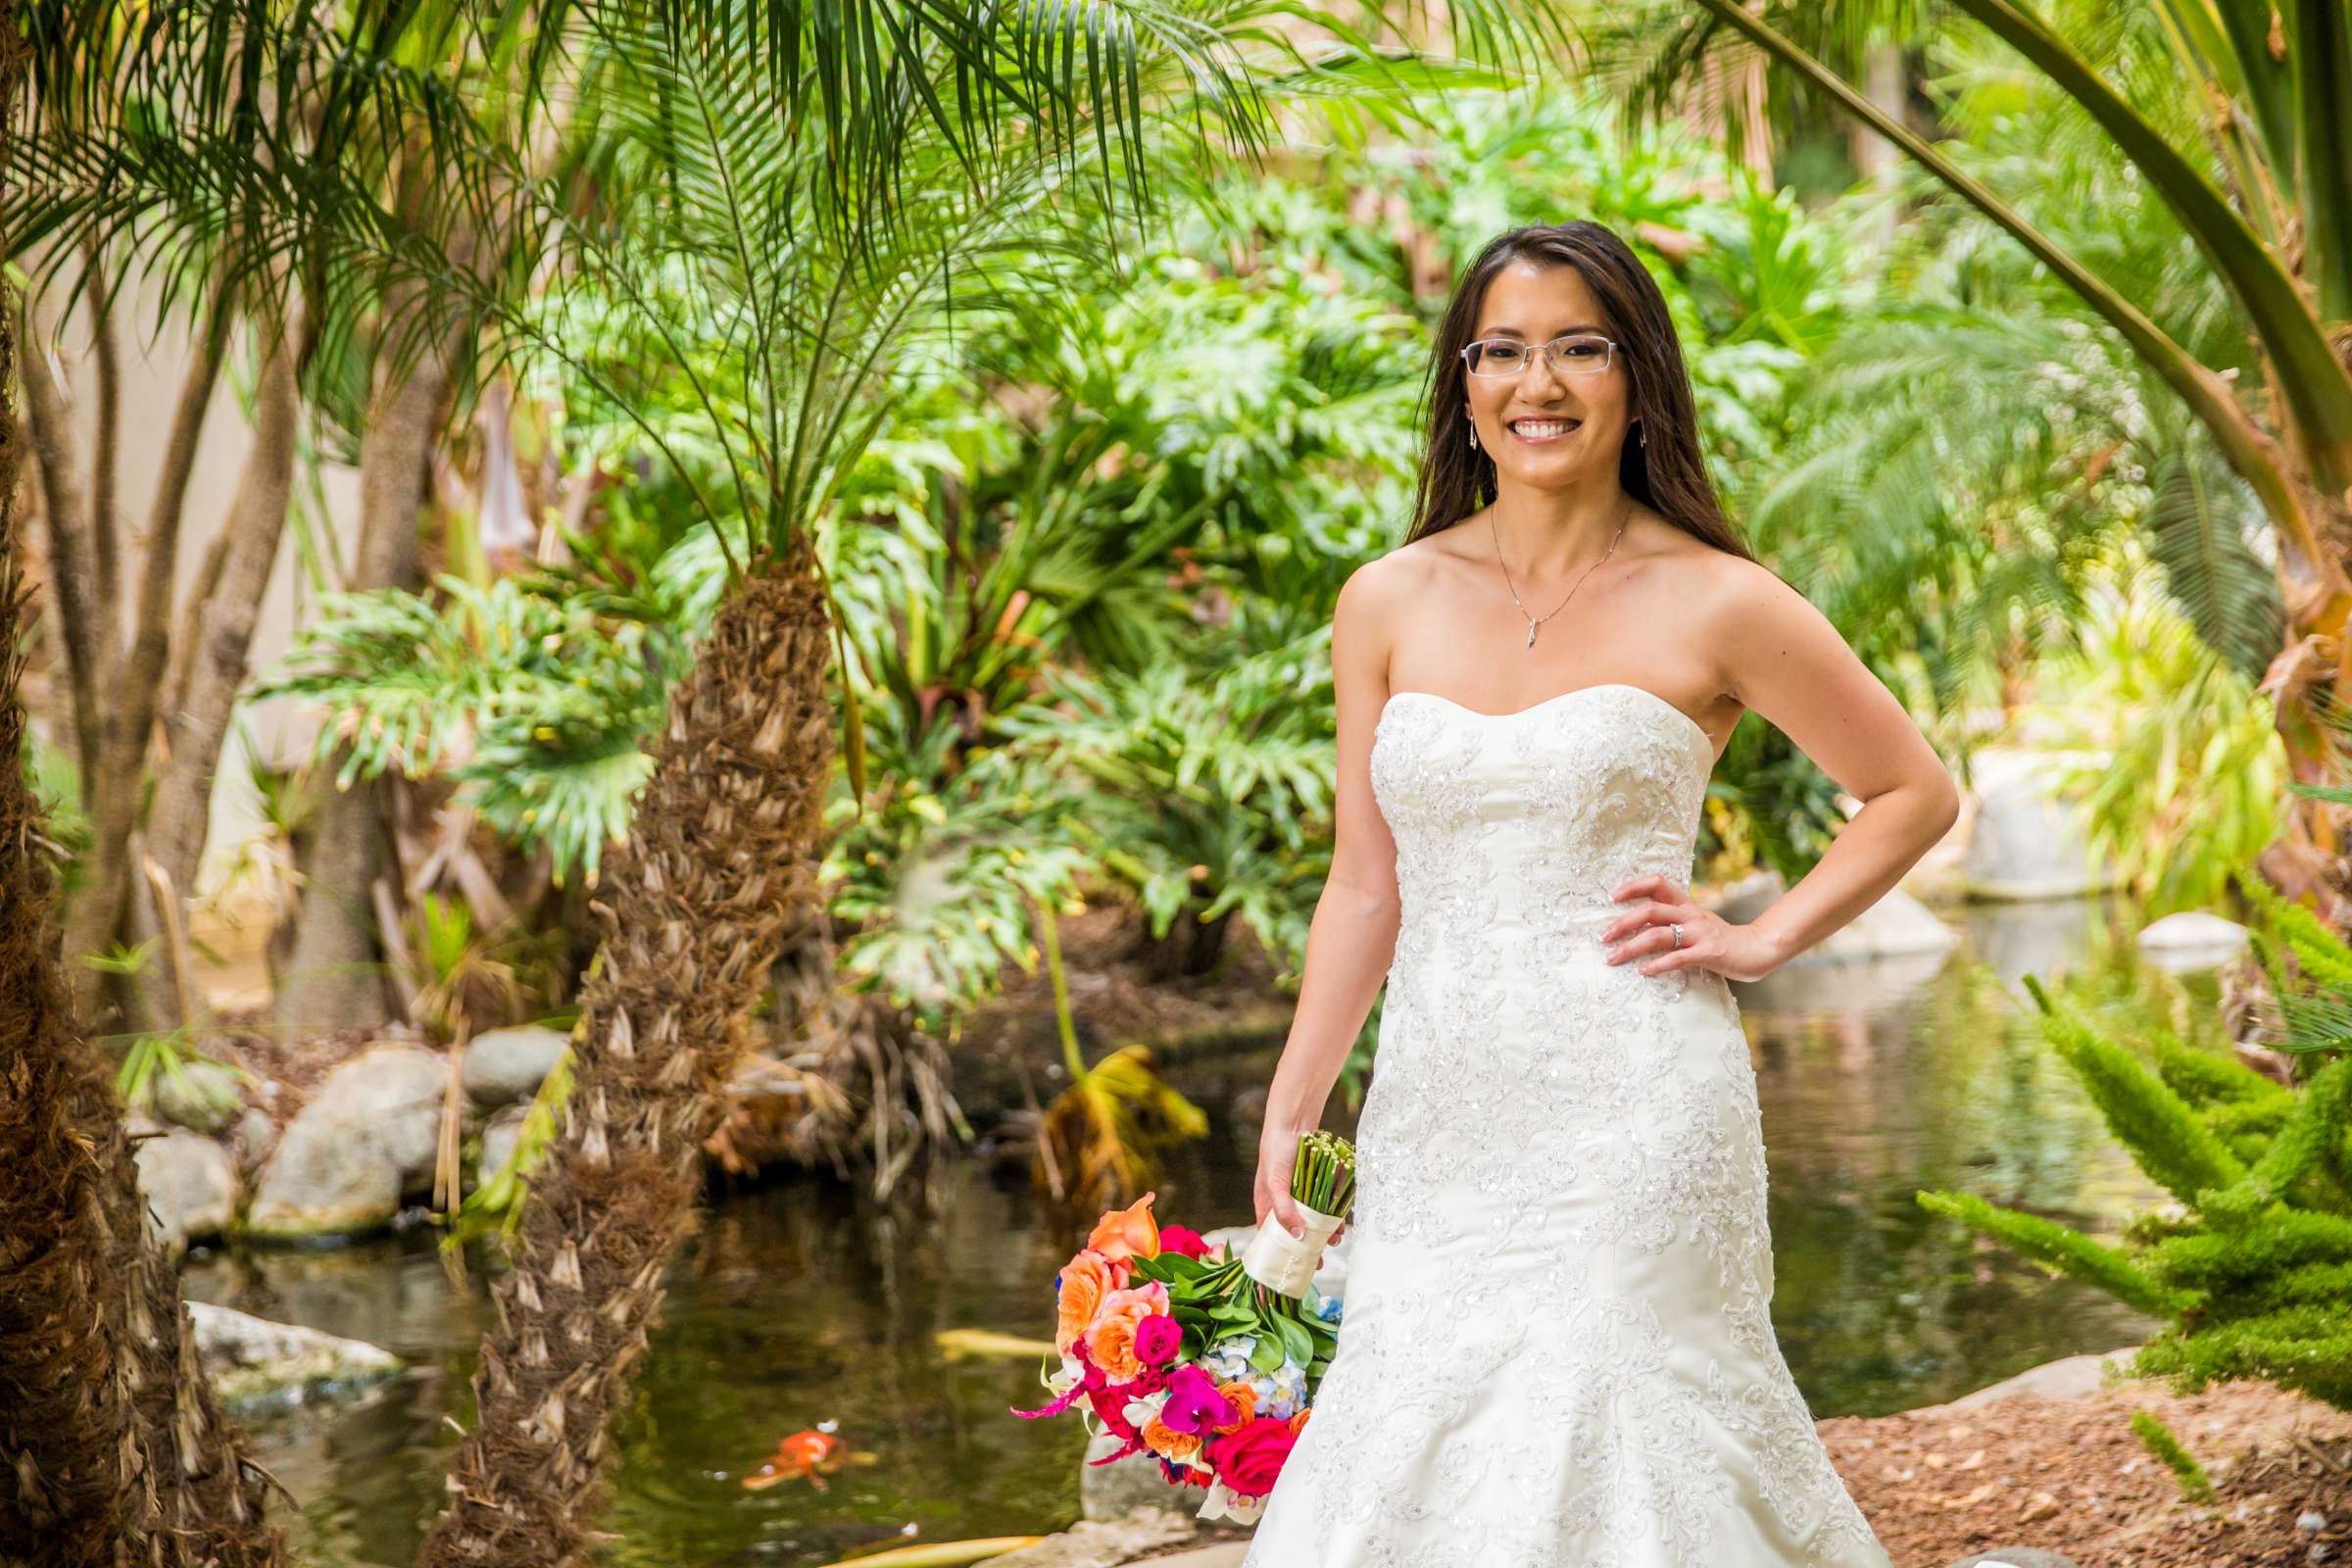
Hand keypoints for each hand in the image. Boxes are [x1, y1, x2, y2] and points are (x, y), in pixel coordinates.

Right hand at [1253, 1132, 1344, 1255]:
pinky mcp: (1316, 1187)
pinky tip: (1341, 1224)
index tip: (1287, 1270)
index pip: (1268, 1237)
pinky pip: (1325, 1207)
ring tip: (1335, 1241)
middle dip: (1306, 1248)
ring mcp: (1300, 1196)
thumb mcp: (1276, 1183)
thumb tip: (1298, 1237)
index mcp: (1265, 1205)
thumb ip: (1284, 1210)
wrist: (1294, 1123)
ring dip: (1323, 1234)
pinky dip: (1332, 1217)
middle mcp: (1283, 1203)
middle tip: (1318, 1262)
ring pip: (1312, 1222)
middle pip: (1293, 1233)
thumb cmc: (1276, 1152)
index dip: (1276, 1254)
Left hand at [1601, 874, 1783, 982]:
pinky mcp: (1708, 953)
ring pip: (1658, 934)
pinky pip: (1677, 958)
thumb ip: (1671, 921)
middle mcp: (1690, 914)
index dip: (1633, 886)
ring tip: (1612, 958)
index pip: (1657, 883)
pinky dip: (1656, 965)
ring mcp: (1700, 933)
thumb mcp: (1695, 923)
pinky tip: (1643, 972)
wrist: (1758, 949)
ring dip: (1631, 947)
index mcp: (1686, 904)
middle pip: (1650, 910)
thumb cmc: (1720, 939)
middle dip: (1622, 923)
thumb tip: (1635, 926)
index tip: (1612, 897)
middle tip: (1602, 937)